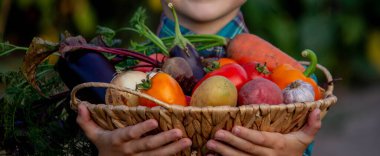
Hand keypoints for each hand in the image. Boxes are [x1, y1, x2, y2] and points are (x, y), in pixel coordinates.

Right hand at [76, 103, 191, 155]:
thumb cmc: (104, 146)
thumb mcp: (93, 134)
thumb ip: (86, 121)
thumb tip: (81, 104)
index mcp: (118, 141)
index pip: (130, 134)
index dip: (141, 129)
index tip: (153, 121)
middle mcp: (130, 151)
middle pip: (148, 146)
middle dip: (164, 139)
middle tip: (179, 132)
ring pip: (158, 155)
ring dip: (173, 148)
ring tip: (187, 141)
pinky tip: (185, 151)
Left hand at [206, 109, 321, 155]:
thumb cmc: (294, 149)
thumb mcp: (305, 138)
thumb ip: (312, 125)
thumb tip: (318, 109)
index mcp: (277, 145)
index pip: (260, 140)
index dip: (247, 135)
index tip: (235, 129)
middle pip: (246, 150)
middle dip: (230, 143)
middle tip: (216, 135)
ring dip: (223, 152)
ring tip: (209, 145)